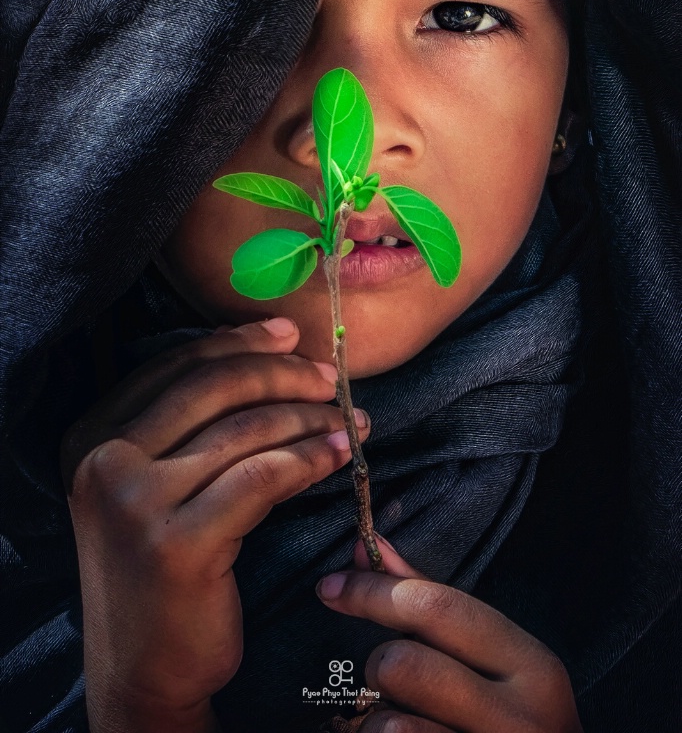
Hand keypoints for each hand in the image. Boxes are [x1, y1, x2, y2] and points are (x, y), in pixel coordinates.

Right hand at [60, 318, 368, 732]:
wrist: (144, 666)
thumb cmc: (161, 563)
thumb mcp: (154, 484)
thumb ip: (190, 423)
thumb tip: (272, 348)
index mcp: (92, 435)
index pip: (178, 365)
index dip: (241, 344)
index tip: (291, 336)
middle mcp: (103, 461)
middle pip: (214, 388)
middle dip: (284, 376)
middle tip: (332, 382)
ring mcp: (136, 503)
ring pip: (246, 431)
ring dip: (309, 419)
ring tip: (350, 422)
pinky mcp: (179, 544)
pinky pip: (264, 478)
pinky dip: (310, 460)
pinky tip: (340, 456)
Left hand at [315, 537, 582, 732]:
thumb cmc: (515, 714)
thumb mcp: (492, 658)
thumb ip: (430, 600)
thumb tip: (372, 547)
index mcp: (532, 665)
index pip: (438, 609)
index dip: (374, 593)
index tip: (331, 587)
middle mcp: (519, 717)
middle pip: (405, 665)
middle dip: (380, 664)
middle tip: (388, 678)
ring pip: (390, 725)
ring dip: (378, 720)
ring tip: (401, 721)